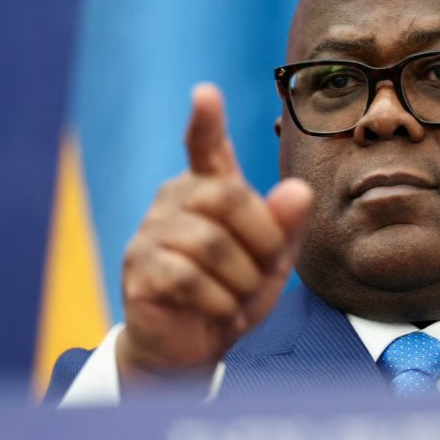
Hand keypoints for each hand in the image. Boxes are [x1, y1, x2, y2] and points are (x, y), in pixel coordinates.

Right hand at [116, 84, 311, 386]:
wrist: (197, 346)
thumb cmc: (236, 291)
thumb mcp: (274, 260)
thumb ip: (286, 225)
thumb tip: (299, 190)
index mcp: (208, 188)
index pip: (203, 146)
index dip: (206, 121)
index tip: (206, 93)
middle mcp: (175, 199)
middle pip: (229, 197)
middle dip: (262, 241)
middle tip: (264, 272)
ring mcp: (150, 233)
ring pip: (210, 244)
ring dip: (240, 281)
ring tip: (237, 297)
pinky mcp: (139, 269)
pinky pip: (188, 279)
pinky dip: (218, 303)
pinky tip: (219, 311)